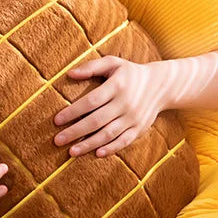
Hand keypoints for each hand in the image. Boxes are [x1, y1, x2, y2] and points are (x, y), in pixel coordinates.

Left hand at [52, 57, 167, 157]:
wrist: (160, 85)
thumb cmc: (129, 73)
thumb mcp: (113, 63)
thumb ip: (91, 67)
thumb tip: (69, 74)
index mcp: (116, 86)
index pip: (91, 101)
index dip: (73, 112)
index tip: (57, 120)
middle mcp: (125, 103)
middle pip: (96, 120)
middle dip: (75, 132)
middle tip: (57, 140)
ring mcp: (133, 118)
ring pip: (108, 134)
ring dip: (89, 144)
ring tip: (71, 152)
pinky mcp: (139, 129)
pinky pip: (124, 141)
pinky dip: (111, 149)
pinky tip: (96, 154)